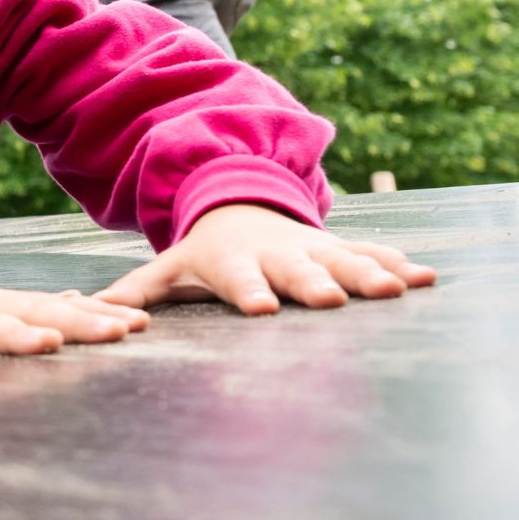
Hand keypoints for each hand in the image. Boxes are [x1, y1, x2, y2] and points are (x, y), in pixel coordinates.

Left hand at [96, 203, 435, 314]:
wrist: (240, 206)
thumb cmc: (202, 254)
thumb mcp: (169, 267)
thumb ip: (133, 291)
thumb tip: (93, 313)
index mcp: (232, 263)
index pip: (238, 280)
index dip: (249, 292)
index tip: (262, 309)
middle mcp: (275, 254)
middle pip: (295, 270)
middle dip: (314, 283)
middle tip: (332, 300)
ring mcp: (311, 249)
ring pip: (341, 260)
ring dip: (368, 274)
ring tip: (396, 290)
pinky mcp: (339, 248)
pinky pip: (371, 255)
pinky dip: (397, 264)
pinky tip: (425, 278)